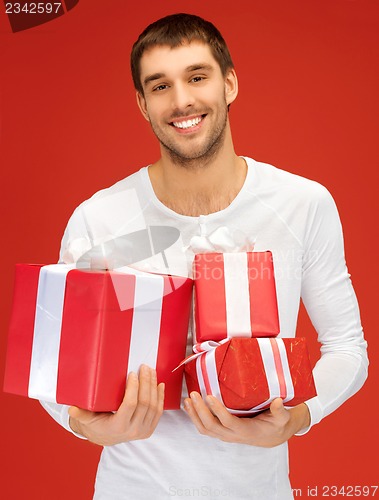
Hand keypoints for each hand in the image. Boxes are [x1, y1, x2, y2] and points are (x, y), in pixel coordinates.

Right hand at [68, 365, 164, 445]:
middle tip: (144, 367)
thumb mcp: (87, 420)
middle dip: (146, 382)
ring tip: (151, 372)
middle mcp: (133, 430)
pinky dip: (160, 397)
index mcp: (119, 427)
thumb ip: (81, 414)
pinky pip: (159, 411)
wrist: (106, 437)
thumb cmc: (96, 424)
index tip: (132, 374)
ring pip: (154, 406)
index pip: (130, 404)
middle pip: (145, 403)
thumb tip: (71, 409)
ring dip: (154, 386)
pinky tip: (160, 385)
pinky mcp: (150, 428)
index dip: (133, 388)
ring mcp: (143, 430)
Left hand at [184, 392, 309, 447]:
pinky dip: (195, 417)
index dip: (218, 411)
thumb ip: (280, 411)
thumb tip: (278, 401)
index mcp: (246, 431)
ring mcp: (225, 435)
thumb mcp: (282, 418)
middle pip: (211, 426)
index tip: (209, 396)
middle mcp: (233, 435)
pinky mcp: (221, 431)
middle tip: (194, 394)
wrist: (272, 436)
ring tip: (188, 400)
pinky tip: (190, 405)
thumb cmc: (276, 425)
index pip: (228, 422)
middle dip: (200, 411)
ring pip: (205, 429)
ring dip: (194, 415)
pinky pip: (204, 427)